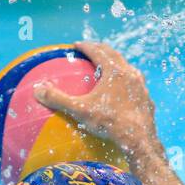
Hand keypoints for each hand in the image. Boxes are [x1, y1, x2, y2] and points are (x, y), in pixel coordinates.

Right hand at [33, 42, 161, 158]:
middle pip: (114, 54)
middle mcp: (129, 73)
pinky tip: (123, 90)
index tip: (76, 45)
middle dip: (101, 50)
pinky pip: (135, 83)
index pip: (97, 51)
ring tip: (108, 67)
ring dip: (116, 63)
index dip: (85, 47)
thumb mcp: (81, 111)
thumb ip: (59, 100)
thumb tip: (38, 91)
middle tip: (91, 50)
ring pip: (127, 67)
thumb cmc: (110, 123)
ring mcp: (141, 85)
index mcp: (114, 71)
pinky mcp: (146, 98)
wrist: (139, 140)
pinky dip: (126, 80)